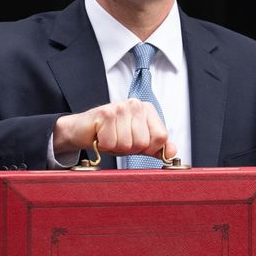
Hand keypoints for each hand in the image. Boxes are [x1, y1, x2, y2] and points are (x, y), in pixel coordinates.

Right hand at [53, 100, 176, 159]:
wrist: (82, 130)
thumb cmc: (111, 135)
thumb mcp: (137, 142)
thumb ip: (157, 147)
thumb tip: (173, 151)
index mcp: (147, 109)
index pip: (161, 137)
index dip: (147, 148)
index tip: (134, 142)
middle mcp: (136, 104)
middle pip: (143, 143)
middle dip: (129, 149)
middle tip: (118, 139)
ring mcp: (120, 107)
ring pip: (127, 145)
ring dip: (115, 147)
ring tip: (109, 137)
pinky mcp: (105, 113)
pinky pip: (111, 144)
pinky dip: (103, 146)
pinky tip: (100, 136)